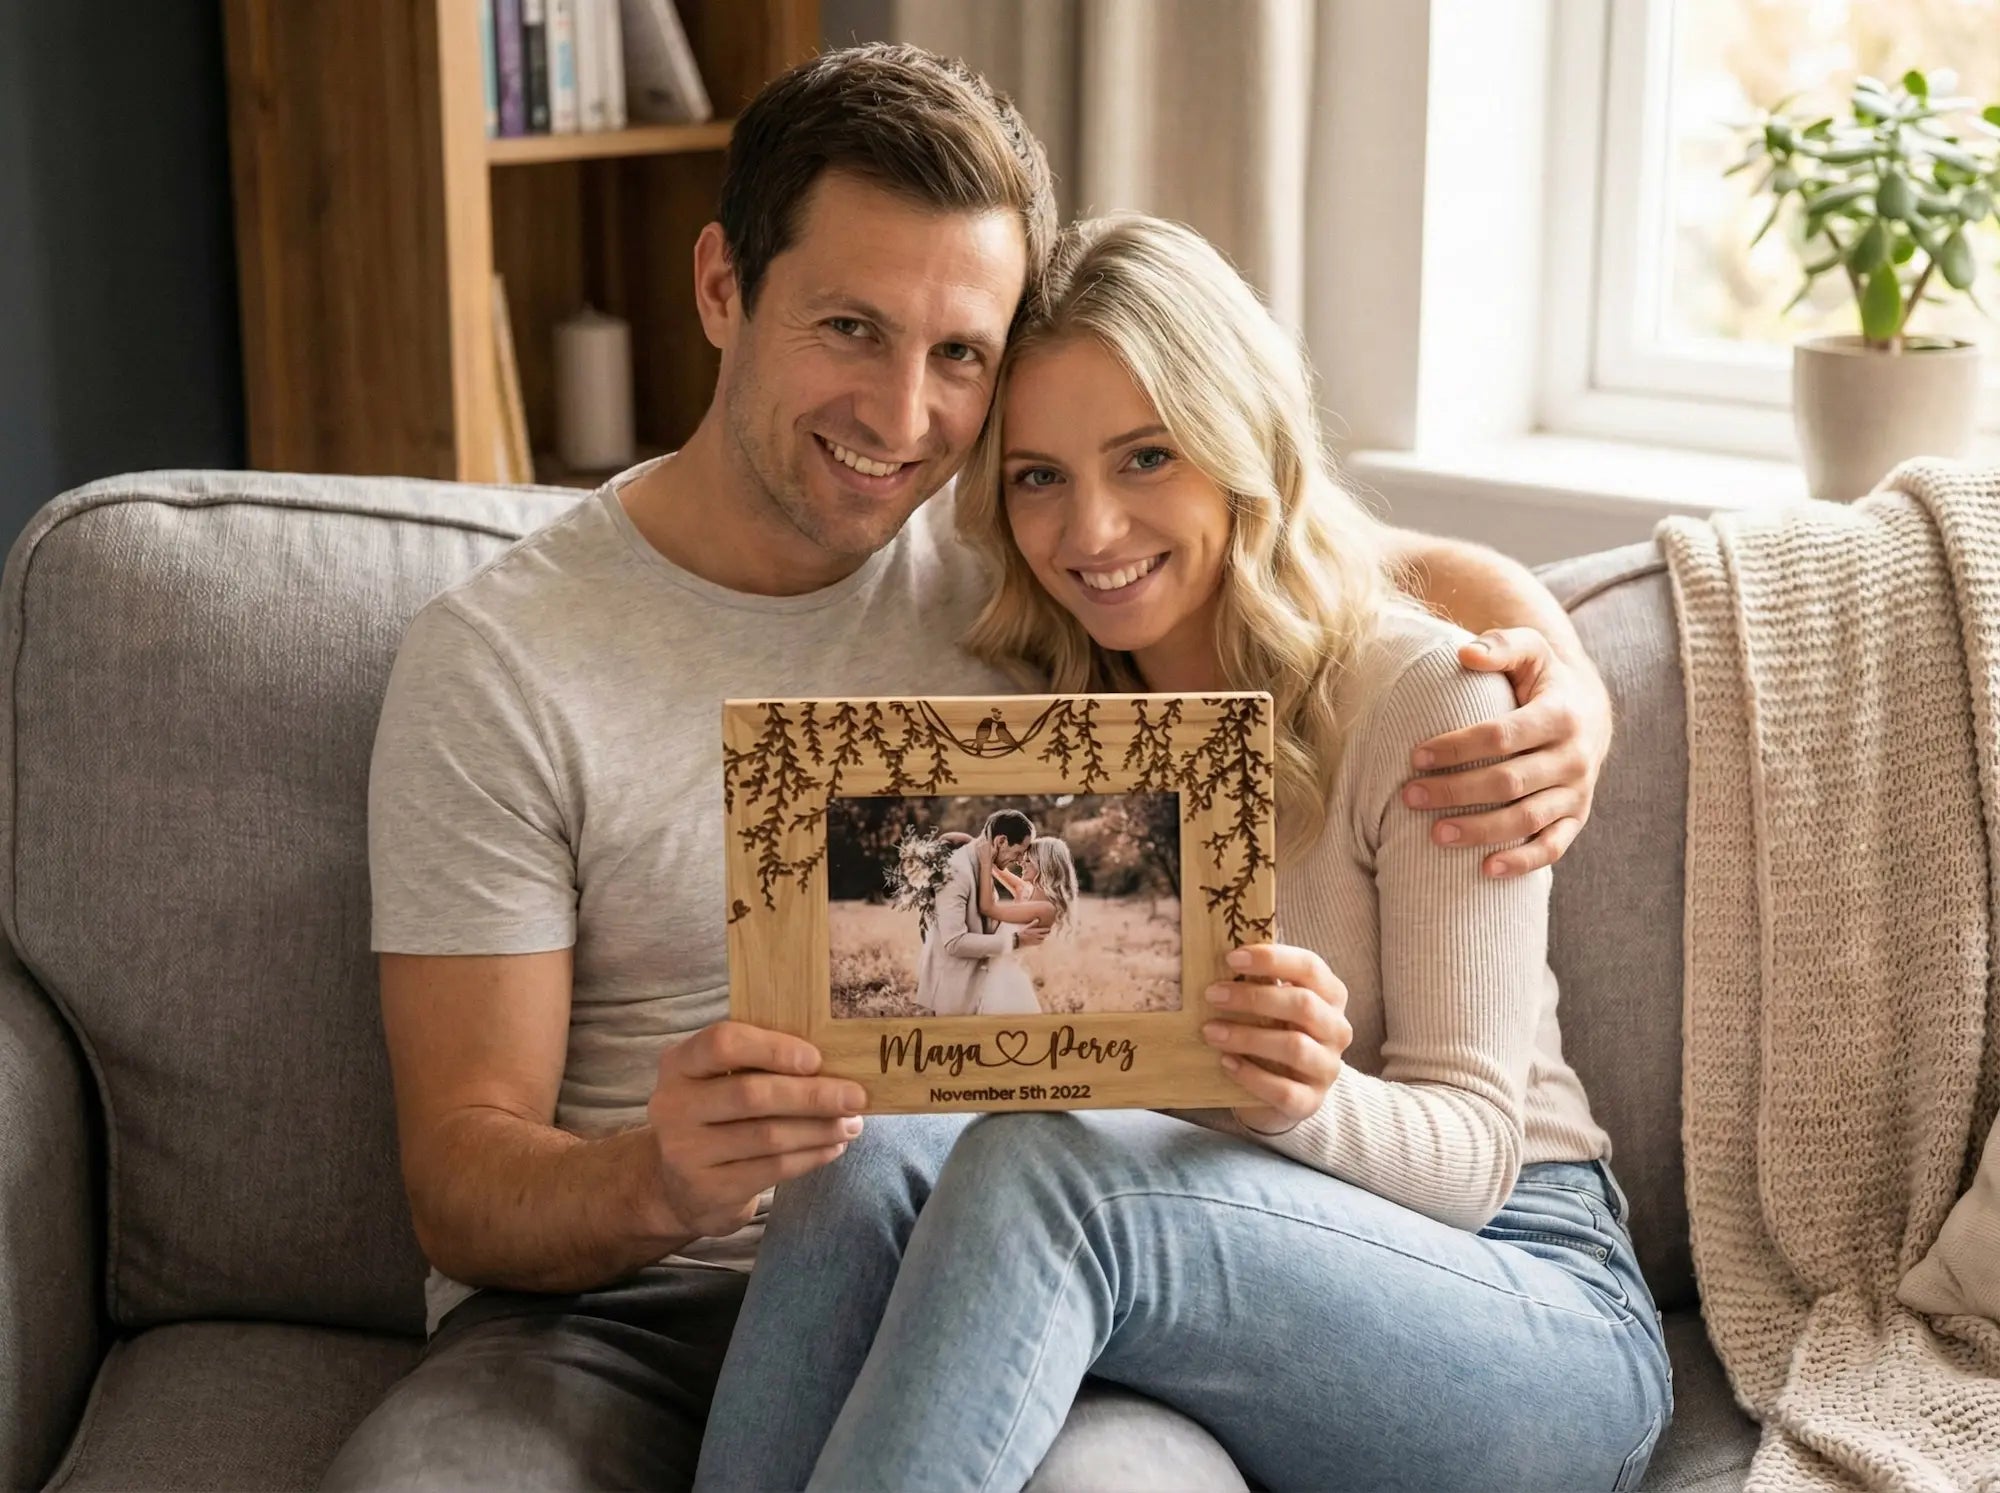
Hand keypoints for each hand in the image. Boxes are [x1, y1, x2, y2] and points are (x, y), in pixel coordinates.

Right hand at [643, 1021, 866, 1238]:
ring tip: (852, 1124)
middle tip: (856, 1096)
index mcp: (679, 1065)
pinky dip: (811, 1156)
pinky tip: (832, 1147)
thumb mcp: (719, 1081)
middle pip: (751, 1094)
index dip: (773, 1048)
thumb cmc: (717, 1117)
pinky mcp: (709, 1190)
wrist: (677, 1186)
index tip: (816, 1059)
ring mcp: (687, 1152)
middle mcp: (674, 1106)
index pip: (722, 1043)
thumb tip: (835, 1058)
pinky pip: (772, 1169)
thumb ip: (758, 1064)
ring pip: (768, 1136)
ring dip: (820, 1128)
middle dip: (812, 1095)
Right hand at [1015, 923, 1050, 947]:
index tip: (1049, 928)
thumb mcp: (1026, 926)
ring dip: (1044, 938)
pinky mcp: (1033, 944)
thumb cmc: (1020, 932)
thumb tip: (1037, 919)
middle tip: (1048, 932)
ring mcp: (1034, 941)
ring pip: (1042, 940)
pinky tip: (1040, 940)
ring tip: (1045, 936)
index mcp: (1035, 931)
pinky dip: (1041, 941)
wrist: (1016, 940)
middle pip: (1045, 935)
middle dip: (1047, 934)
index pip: (1044, 930)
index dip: (1047, 929)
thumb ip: (1032, 923)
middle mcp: (1036, 936)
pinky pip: (1039, 943)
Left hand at [1203, 944, 1351, 1133]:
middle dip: (1253, 998)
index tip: (1231, 958)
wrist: (1281, 1090)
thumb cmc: (1273, 1032)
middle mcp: (1337, 1030)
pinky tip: (1226, 1063)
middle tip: (1212, 994)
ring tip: (1210, 1031)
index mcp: (1331, 995)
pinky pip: (1284, 1090)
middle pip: (1304, 1005)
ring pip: (1294, 1048)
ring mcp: (1327, 1068)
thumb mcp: (1271, 1003)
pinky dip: (1251, 1075)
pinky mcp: (1311, 1102)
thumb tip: (1220, 947)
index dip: (1272, 959)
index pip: (1310, 968)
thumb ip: (1258, 979)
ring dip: (1247, 1036)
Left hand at [1402, 627, 1612, 878]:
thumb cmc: (1542, 679)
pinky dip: (1522, 862)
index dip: (1458, 747)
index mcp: (1561, 715)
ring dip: (1480, 831)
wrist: (1589, 710)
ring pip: (1527, 818)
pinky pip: (1552, 847)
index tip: (1416, 755)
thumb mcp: (1530, 649)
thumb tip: (1465, 653)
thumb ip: (1501, 645)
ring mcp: (1578, 792)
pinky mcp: (1577, 818)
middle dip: (1456, 790)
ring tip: (1434, 834)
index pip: (1503, 736)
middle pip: (1509, 781)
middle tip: (1409, 796)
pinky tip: (1486, 870)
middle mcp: (1574, 757)